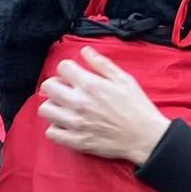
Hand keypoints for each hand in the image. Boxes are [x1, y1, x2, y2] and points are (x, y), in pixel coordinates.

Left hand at [39, 46, 169, 166]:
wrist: (146, 137)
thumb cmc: (137, 107)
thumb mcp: (124, 79)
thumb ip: (101, 64)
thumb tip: (84, 50)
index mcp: (91, 85)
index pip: (62, 67)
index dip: (68, 69)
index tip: (74, 74)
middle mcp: (79, 103)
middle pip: (47, 87)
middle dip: (55, 85)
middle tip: (66, 90)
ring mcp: (76, 123)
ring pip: (45, 109)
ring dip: (53, 106)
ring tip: (65, 107)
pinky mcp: (76, 141)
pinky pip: (51, 132)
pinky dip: (56, 128)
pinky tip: (66, 124)